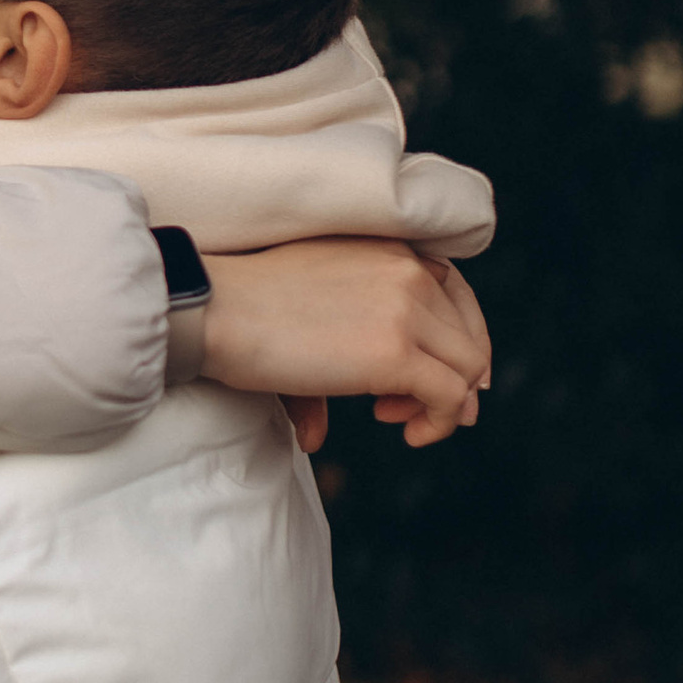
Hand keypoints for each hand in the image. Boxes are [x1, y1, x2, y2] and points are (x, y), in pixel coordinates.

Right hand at [202, 241, 490, 450]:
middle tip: (410, 409)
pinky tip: (404, 432)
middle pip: (468, 333)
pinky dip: (438, 422)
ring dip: (443, 402)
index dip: (461, 337)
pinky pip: (450, 396)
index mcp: (387, 247)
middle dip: (451, 377)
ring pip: (468, 366)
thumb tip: (318, 434)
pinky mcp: (397, 353)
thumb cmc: (239, 308)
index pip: (455, 292)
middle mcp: (407, 270)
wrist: (215, 308)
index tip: (451, 375)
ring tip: (393, 418)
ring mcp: (406, 310)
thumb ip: (329, 353)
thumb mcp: (305, 308)